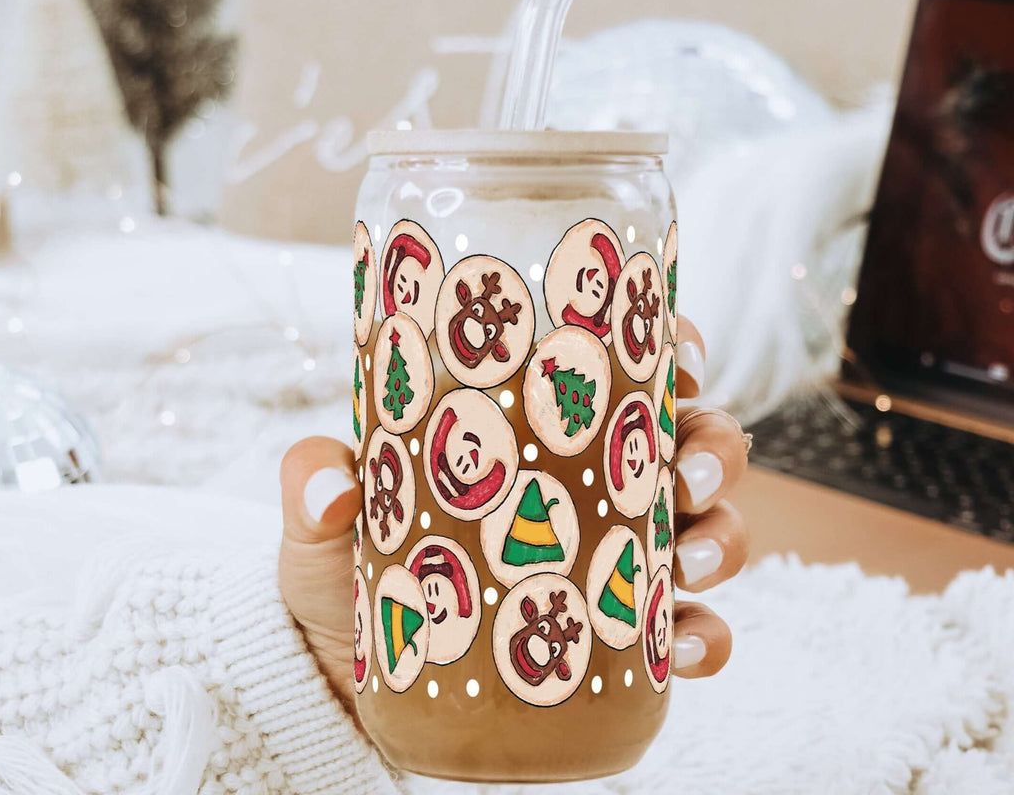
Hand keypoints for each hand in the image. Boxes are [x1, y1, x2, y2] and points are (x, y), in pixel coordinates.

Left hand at [279, 313, 747, 708]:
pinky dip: (707, 635)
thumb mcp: (326, 526)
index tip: (679, 360)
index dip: (672, 352)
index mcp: (540, 435)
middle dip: (712, 450)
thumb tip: (331, 489)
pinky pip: (690, 630)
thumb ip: (316, 485)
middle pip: (690, 444)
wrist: (354, 686)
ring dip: (722, 539)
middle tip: (683, 475)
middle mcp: (592, 488)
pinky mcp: (620, 637)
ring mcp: (614, 561)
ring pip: (708, 529)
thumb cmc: (354, 579)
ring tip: (690, 562)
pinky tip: (690, 642)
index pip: (624, 372)